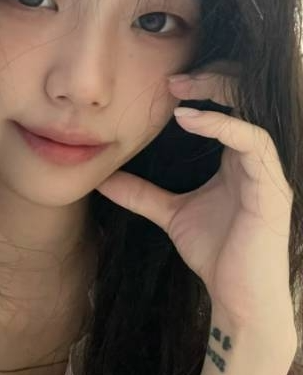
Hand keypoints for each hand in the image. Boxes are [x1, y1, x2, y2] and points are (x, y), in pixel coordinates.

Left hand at [95, 63, 294, 340]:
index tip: (166, 83)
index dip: (203, 87)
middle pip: (247, 99)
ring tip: (181, 88)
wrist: (237, 297)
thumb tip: (101, 179)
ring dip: (218, 92)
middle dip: (214, 77)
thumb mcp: (170, 214)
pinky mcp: (271, 188)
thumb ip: (141, 193)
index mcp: (236, 158)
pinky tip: (190, 120)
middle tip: (174, 78)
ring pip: (253, 112)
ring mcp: (266, 171)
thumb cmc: (215, 253)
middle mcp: (255, 158)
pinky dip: (223, 125)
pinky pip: (254, 142)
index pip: (230, 106)